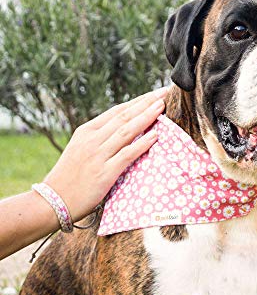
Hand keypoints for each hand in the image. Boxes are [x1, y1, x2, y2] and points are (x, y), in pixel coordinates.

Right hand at [43, 87, 167, 221]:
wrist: (53, 201)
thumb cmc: (70, 177)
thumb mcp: (81, 149)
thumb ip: (100, 138)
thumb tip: (126, 128)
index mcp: (86, 131)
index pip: (117, 111)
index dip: (138, 101)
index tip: (155, 93)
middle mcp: (92, 139)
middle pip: (124, 116)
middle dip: (146, 103)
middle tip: (164, 92)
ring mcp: (98, 155)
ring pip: (127, 131)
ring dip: (147, 117)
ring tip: (162, 107)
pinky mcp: (104, 173)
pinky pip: (127, 154)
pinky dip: (142, 144)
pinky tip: (155, 136)